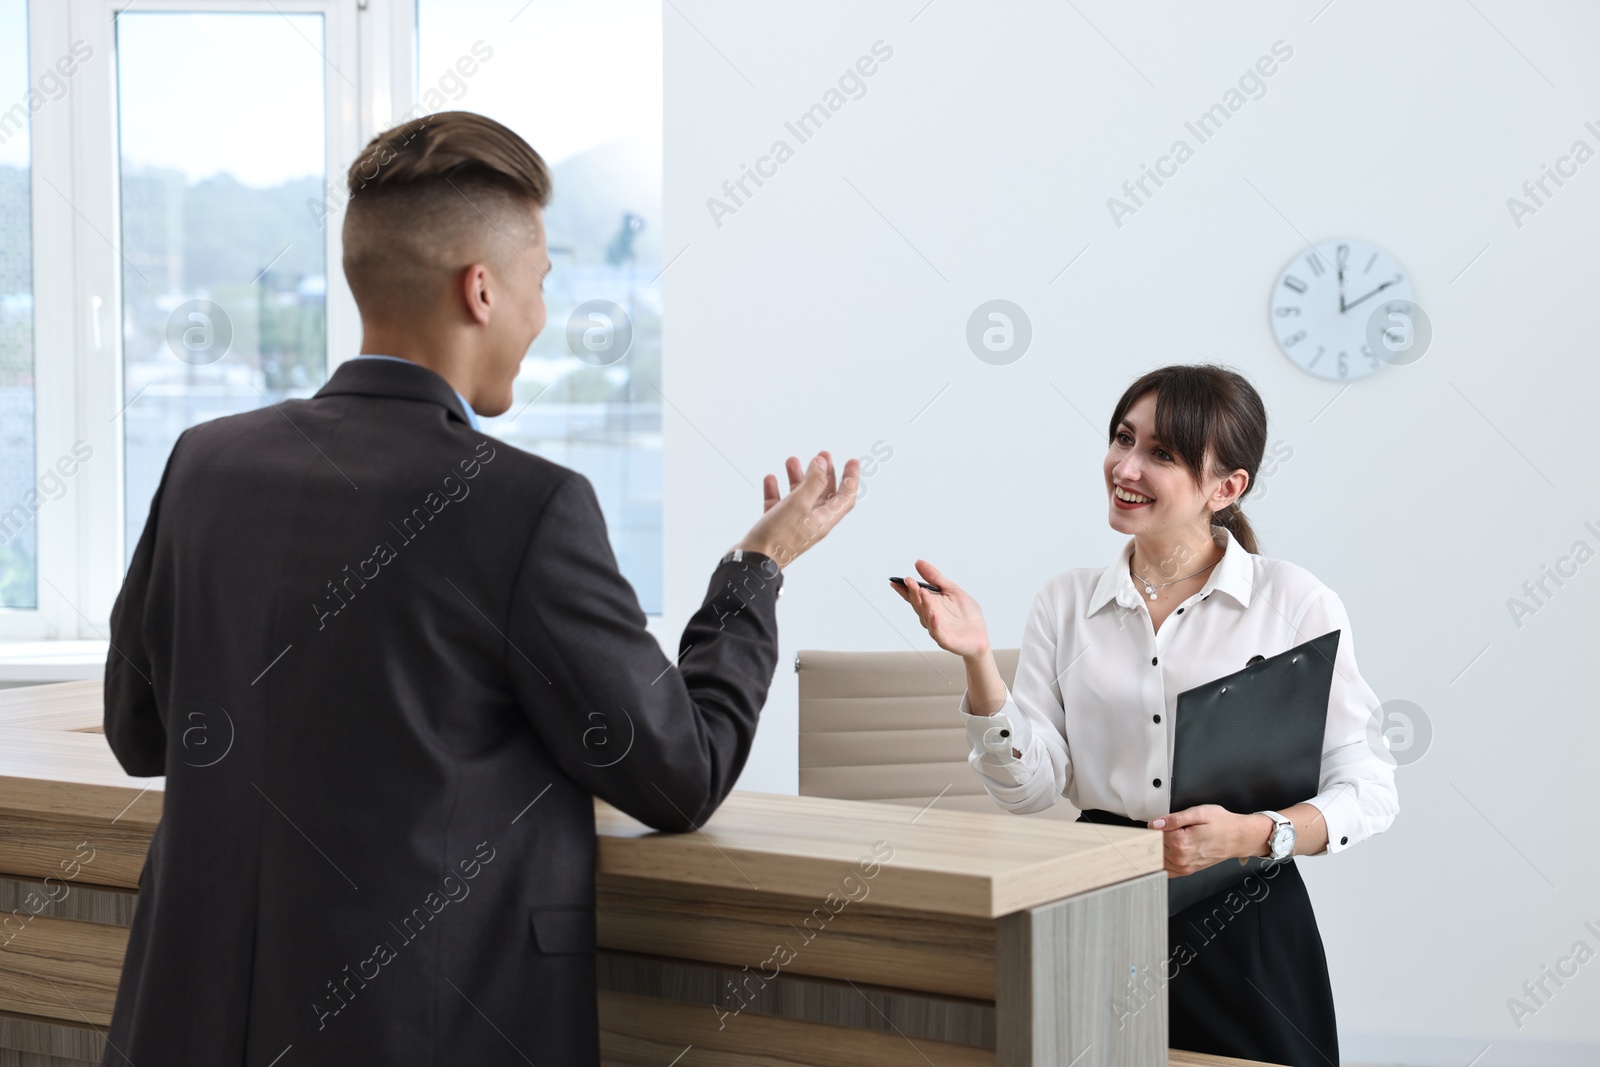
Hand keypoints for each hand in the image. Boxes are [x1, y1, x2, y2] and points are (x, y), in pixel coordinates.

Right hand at [733, 451, 859, 568]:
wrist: (753, 561)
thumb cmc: (778, 535)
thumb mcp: (799, 503)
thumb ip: (813, 481)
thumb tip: (822, 463)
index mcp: (824, 520)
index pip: (845, 497)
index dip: (851, 478)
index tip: (852, 461)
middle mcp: (811, 523)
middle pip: (824, 495)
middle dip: (824, 473)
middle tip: (822, 455)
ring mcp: (793, 526)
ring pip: (800, 497)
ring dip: (797, 478)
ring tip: (792, 461)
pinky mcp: (776, 527)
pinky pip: (779, 505)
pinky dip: (777, 491)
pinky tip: (771, 480)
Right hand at [889, 560, 990, 660]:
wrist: (980, 636)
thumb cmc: (967, 615)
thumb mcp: (952, 590)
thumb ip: (935, 578)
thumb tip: (918, 563)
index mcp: (930, 605)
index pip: (914, 596)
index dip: (904, 589)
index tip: (895, 581)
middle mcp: (930, 617)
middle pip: (918, 604)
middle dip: (912, 592)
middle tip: (909, 581)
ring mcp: (937, 629)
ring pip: (926, 616)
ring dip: (923, 604)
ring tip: (921, 591)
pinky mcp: (946, 640)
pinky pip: (938, 632)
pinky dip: (934, 623)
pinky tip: (933, 613)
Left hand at [1149, 805, 1267, 877]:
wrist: (1239, 838)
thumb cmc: (1222, 824)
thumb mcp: (1199, 813)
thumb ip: (1174, 819)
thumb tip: (1155, 823)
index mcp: (1181, 842)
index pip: (1153, 834)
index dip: (1153, 826)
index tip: (1152, 823)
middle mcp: (1181, 857)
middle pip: (1153, 847)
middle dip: (1151, 838)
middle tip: (1155, 830)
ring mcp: (1184, 866)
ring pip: (1157, 859)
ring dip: (1154, 850)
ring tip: (1160, 839)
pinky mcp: (1187, 871)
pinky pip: (1166, 871)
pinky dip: (1160, 863)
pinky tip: (1161, 854)